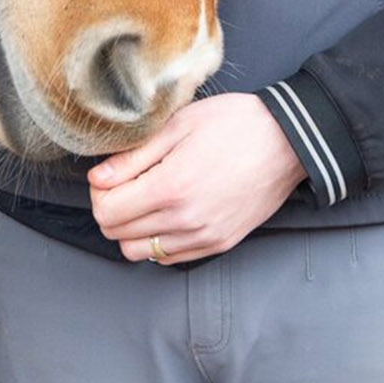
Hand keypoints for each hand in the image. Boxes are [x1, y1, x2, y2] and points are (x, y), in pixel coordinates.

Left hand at [87, 93, 305, 263]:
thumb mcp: (177, 126)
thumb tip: (98, 178)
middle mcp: (185, 221)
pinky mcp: (219, 244)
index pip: (107, 211)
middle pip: (118, 235)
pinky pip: (170, 258)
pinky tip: (165, 212)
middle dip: (110, 209)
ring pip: (141, 253)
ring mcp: (204, 237)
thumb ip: (133, 157)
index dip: (98, 192)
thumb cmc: (233, 124)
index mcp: (170, 188)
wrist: (285, 141)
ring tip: (143, 198)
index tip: (106, 175)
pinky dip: (157, 241)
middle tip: (121, 184)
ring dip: (131, 229)